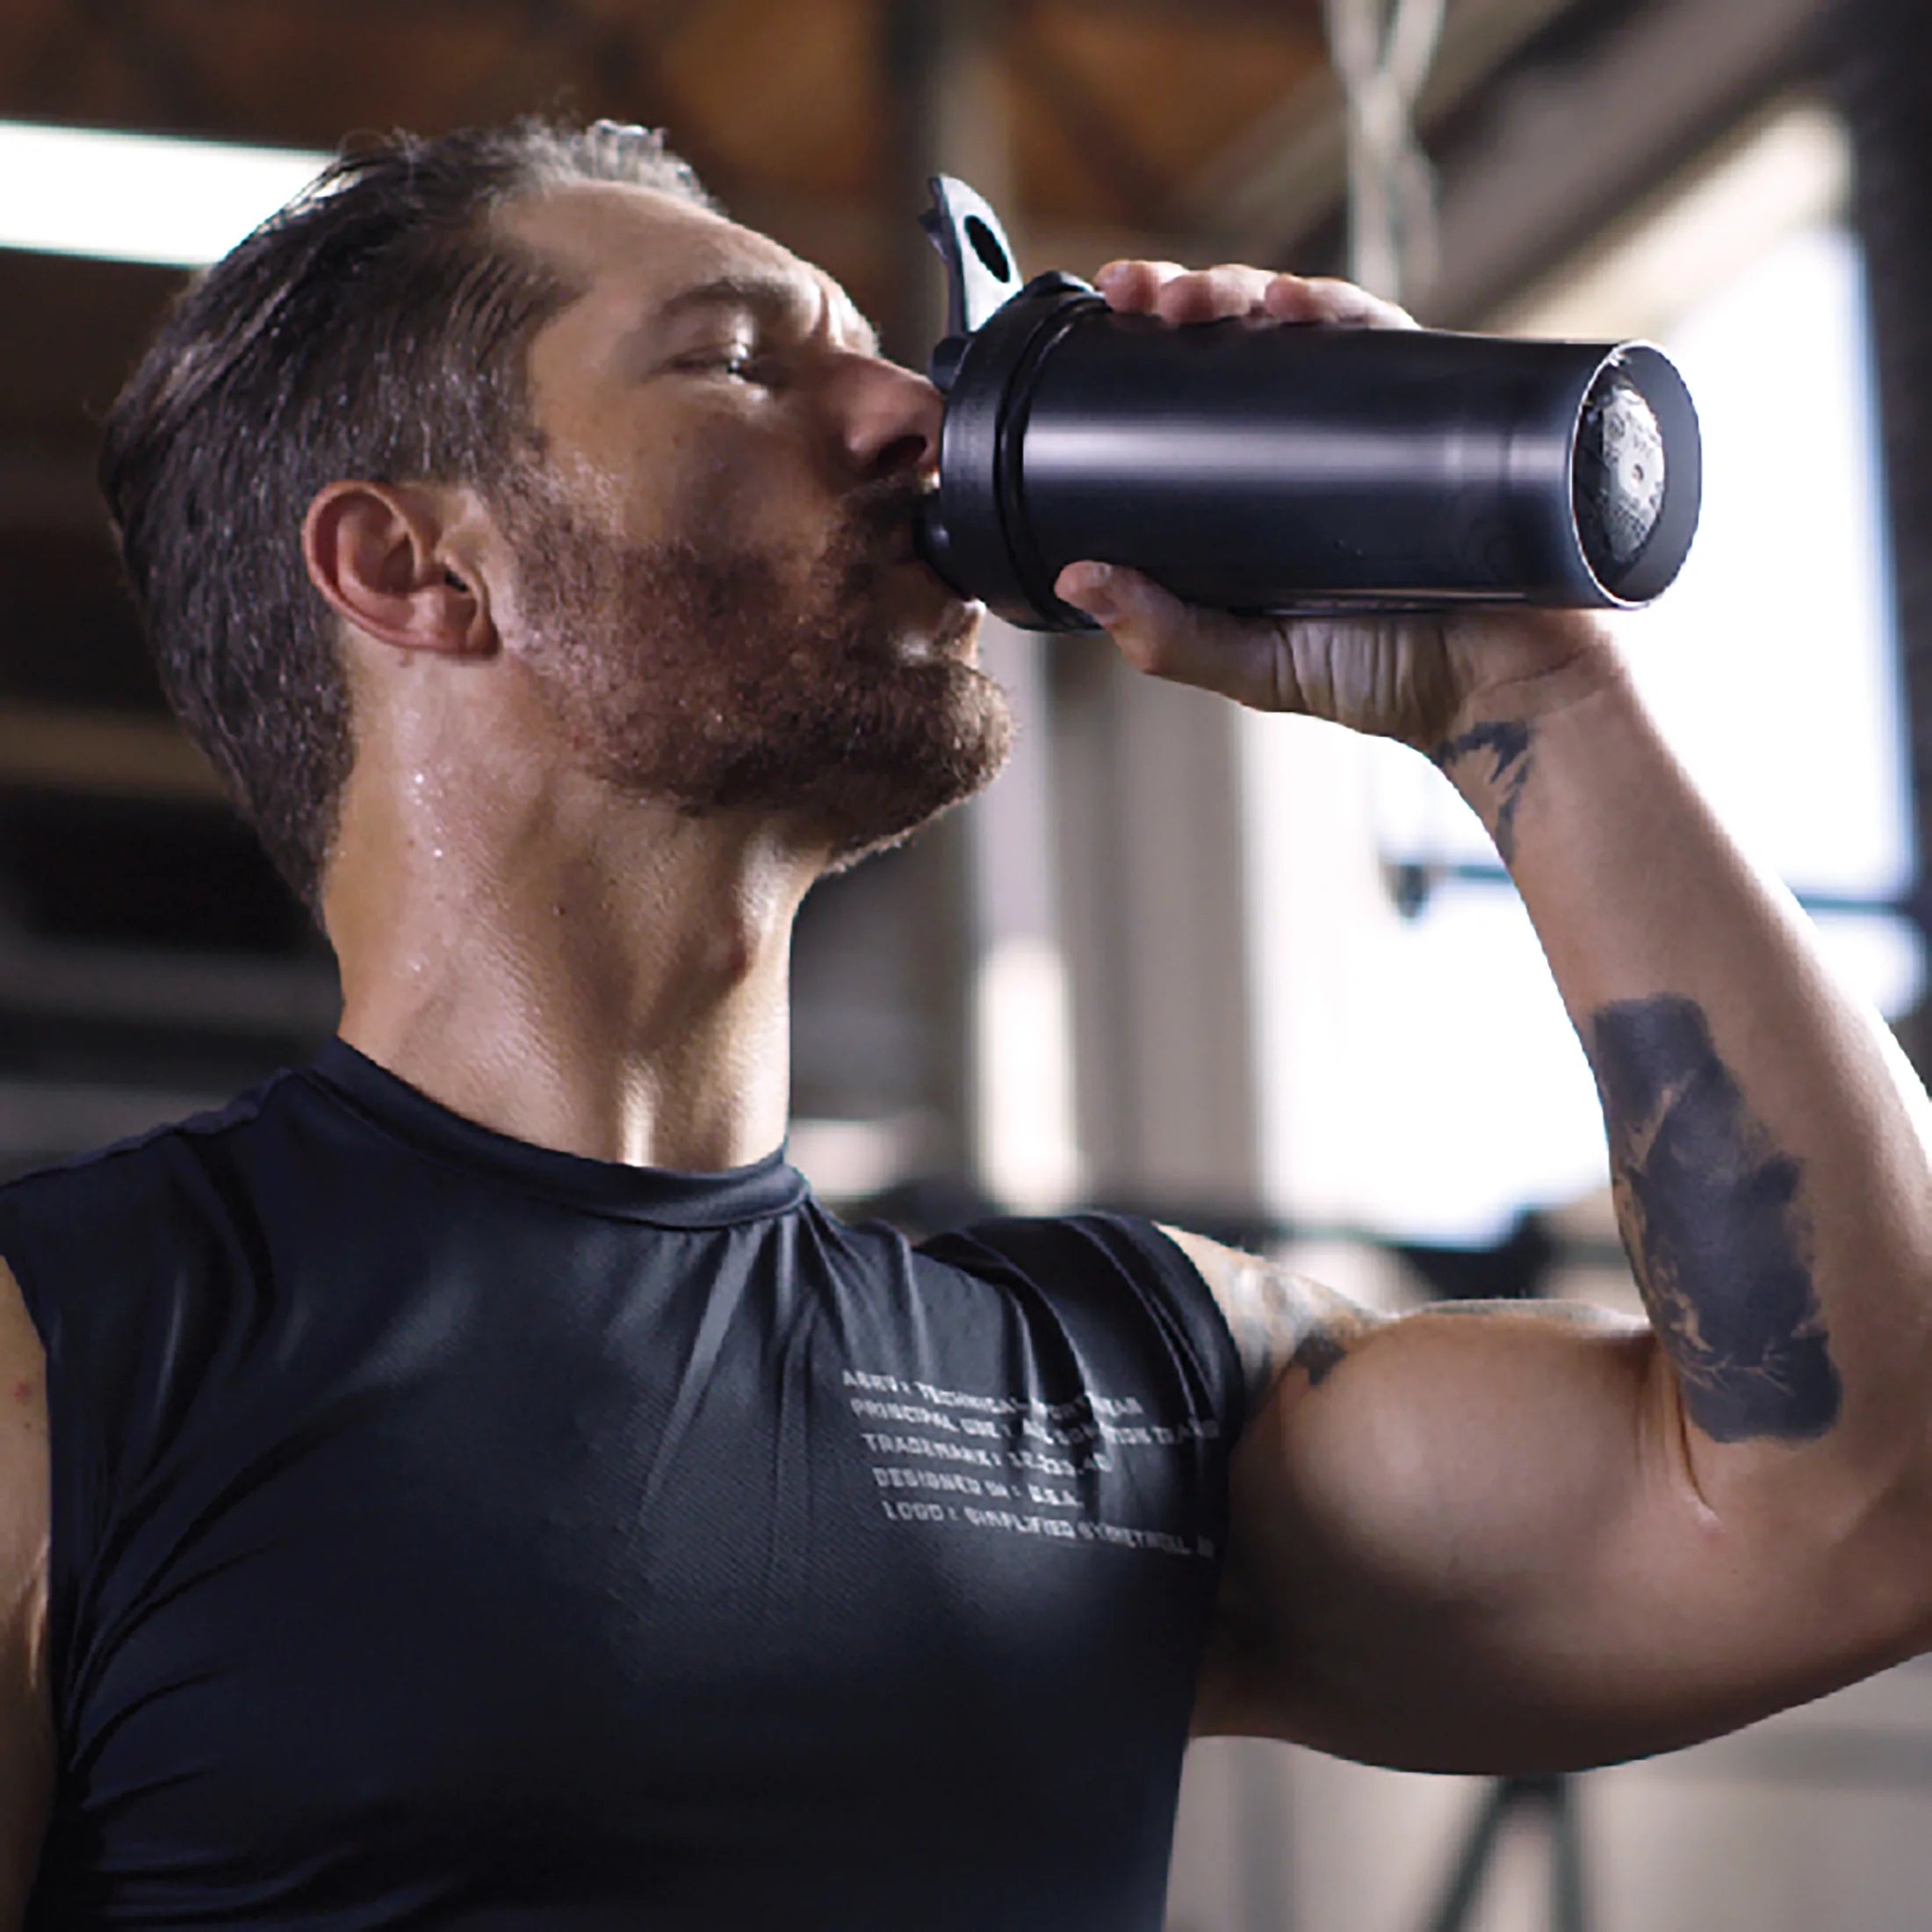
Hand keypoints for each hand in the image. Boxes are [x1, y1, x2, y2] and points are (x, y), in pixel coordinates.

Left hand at [1052, 260, 1620, 754]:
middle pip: (1240, 341)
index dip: (1146, 347)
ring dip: (1245, 288)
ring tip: (1196, 296)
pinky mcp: (1443, 409)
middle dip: (1185, 297)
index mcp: (1260, 492)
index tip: (1104, 317)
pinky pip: (1388, 340)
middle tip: (1138, 292)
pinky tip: (1293, 303)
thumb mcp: (1257, 667)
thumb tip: (1076, 579)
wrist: (1514, 689)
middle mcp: (1316, 441)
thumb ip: (1171, 636)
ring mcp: (1380, 419)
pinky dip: (1338, 308)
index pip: (1193, 395)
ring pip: (1305, 324)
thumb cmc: (1391, 681)